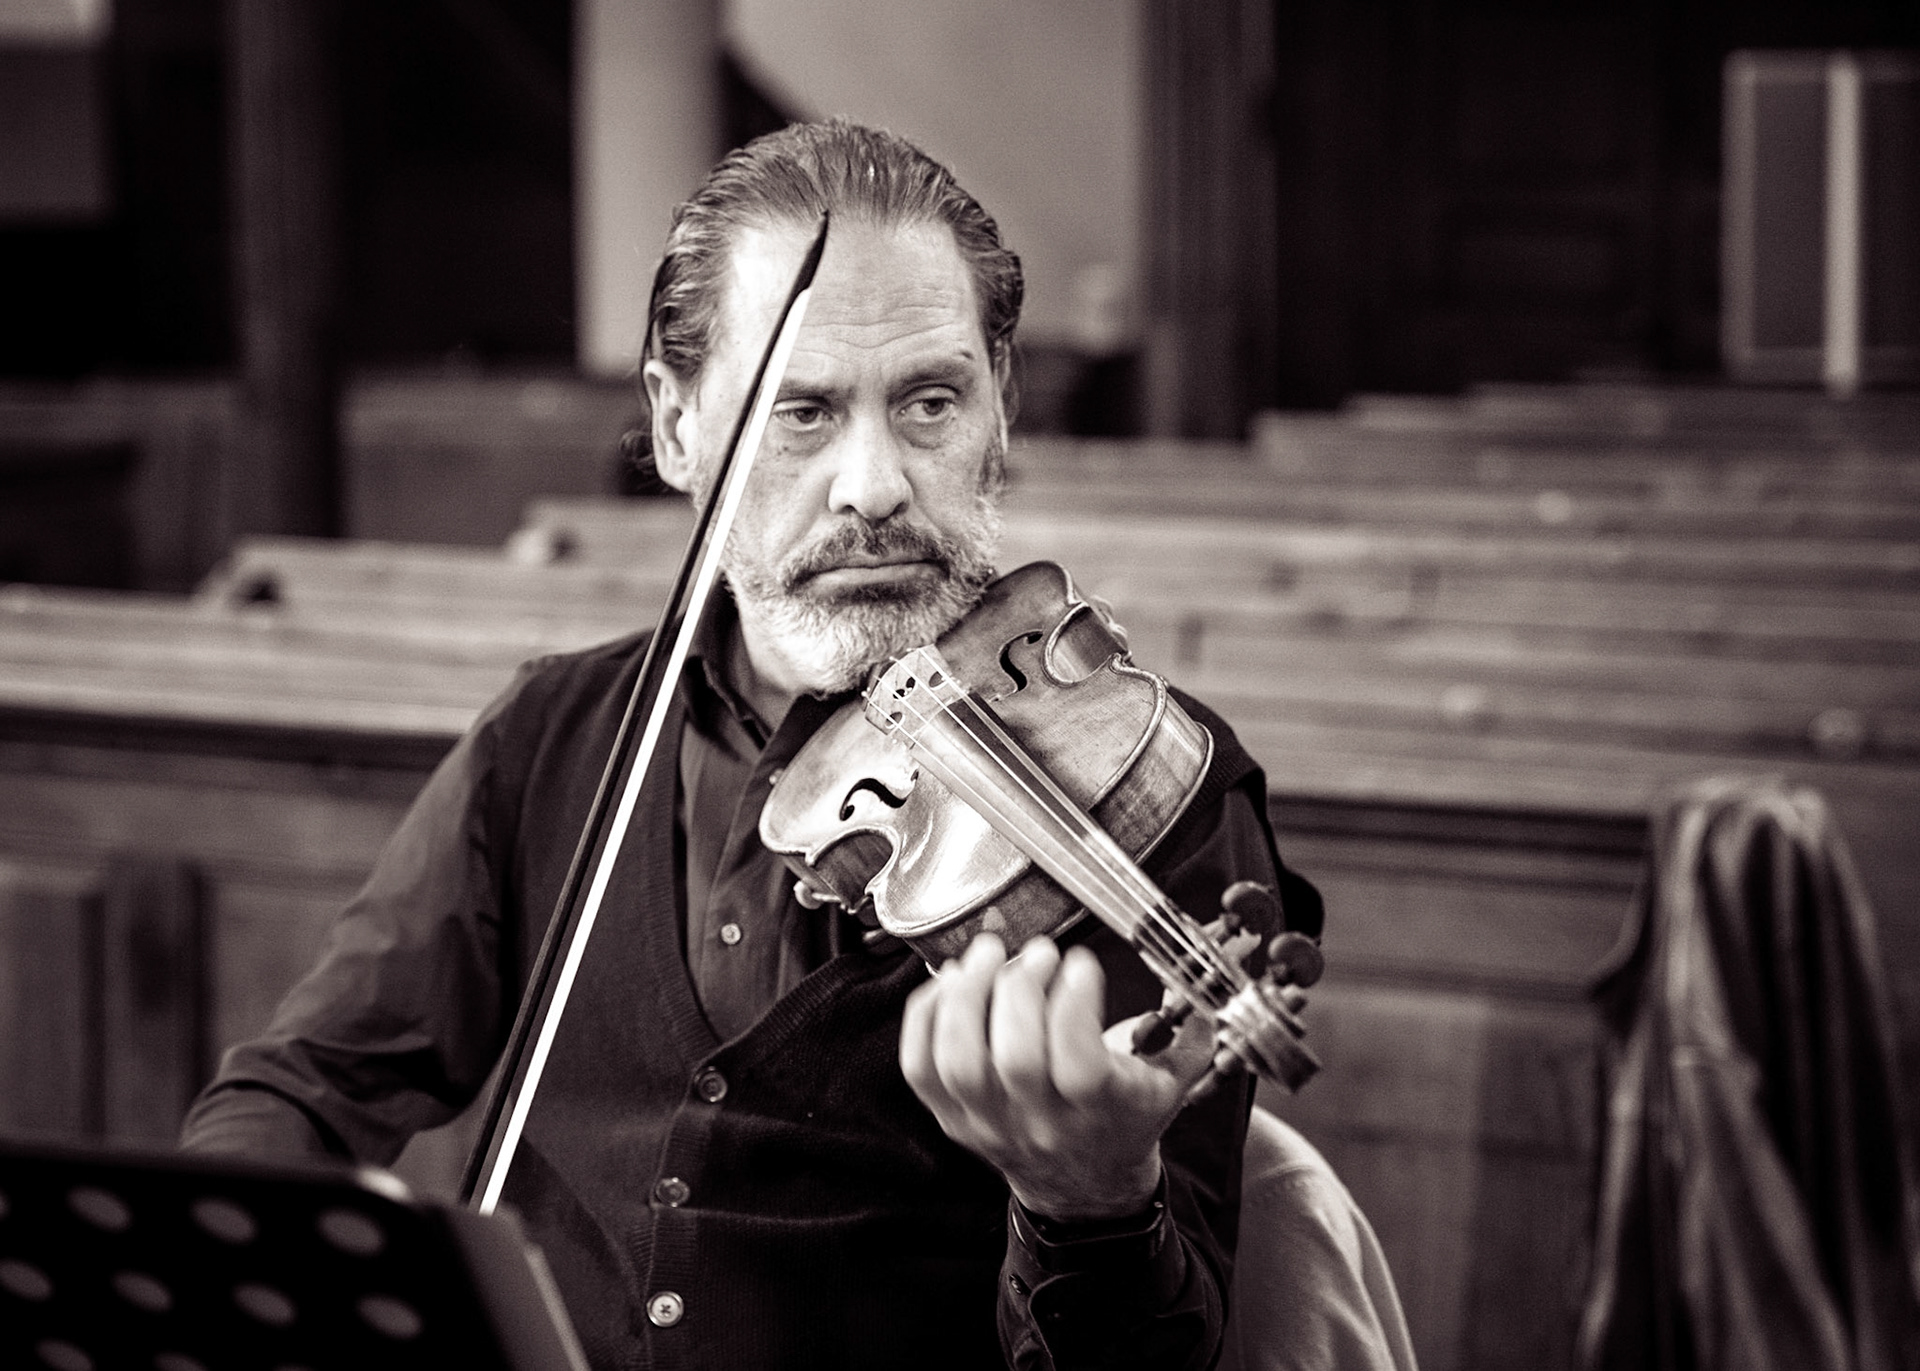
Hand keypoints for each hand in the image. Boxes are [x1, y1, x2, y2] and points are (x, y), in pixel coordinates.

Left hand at [899, 932, 1215, 1222]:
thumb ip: (1191, 1030)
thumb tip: (1204, 980)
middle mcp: (1039, 1122)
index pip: (1078, 1064)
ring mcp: (988, 1123)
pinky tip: (950, 982)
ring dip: (966, 995)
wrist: (1085, 1186)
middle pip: (1013, 1058)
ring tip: (986, 954)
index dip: (1074, 1005)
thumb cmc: (1123, 1119)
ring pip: (958, 1061)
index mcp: (1099, 1112)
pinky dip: (925, 1016)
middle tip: (1036, 951)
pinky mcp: (952, 1117)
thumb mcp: (1172, 1081)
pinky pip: (920, 1068)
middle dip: (1020, 988)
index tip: (1082, 964)